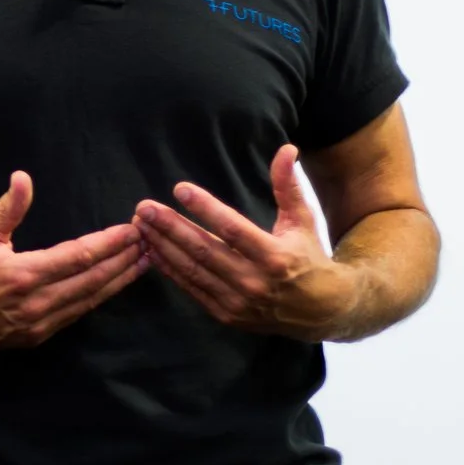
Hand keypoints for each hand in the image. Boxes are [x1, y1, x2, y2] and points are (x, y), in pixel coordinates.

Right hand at [0, 172, 148, 348]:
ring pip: (89, 301)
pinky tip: (112, 287)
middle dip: (124, 262)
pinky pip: (75, 315)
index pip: (79, 257)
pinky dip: (96, 298)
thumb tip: (23, 178)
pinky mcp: (36, 337)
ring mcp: (38, 324)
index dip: (110, 243)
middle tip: (151, 244)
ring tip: (143, 264)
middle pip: (93, 281)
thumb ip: (8, 207)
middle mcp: (36, 303)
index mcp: (24, 275)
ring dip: (118, 282)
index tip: (132, 230)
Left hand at [134, 145, 359, 340]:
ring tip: (141, 226)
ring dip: (164, 247)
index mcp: (275, 256)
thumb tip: (287, 148)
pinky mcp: (227, 315)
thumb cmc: (309, 257)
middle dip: (171, 228)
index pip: (233, 229)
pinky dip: (171, 270)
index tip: (180, 189)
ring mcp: (239, 303)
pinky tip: (153, 251)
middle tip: (144, 208)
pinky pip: (193, 289)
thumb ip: (288, 185)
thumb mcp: (303, 220)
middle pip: (205, 251)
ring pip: (194, 271)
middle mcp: (255, 282)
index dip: (205, 208)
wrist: (321, 312)